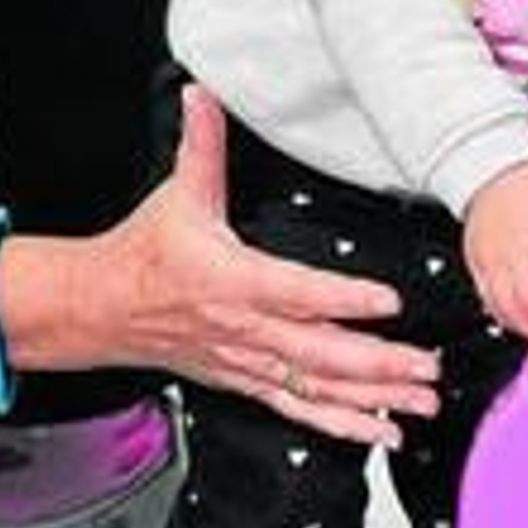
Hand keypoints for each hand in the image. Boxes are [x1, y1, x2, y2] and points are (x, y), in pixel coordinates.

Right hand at [0, 86, 439, 446]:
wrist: (100, 309)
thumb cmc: (143, 254)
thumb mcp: (177, 192)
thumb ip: (201, 143)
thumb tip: (202, 93)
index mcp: (232, 280)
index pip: (296, 292)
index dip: (343, 298)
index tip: (388, 301)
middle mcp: (245, 329)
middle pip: (319, 354)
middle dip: (378, 364)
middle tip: (428, 366)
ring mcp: (248, 363)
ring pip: (316, 389)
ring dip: (373, 400)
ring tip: (421, 404)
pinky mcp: (247, 382)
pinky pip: (299, 411)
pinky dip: (343, 426)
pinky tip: (381, 434)